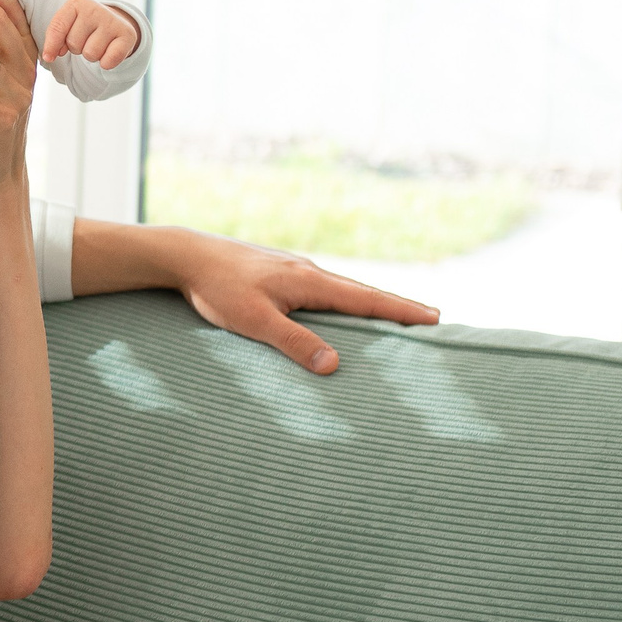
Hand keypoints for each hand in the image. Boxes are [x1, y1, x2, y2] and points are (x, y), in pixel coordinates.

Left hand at [43, 0, 140, 69]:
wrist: (114, 24)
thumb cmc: (84, 27)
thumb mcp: (66, 26)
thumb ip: (53, 39)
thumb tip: (49, 56)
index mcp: (76, 4)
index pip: (57, 28)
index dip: (51, 46)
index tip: (49, 56)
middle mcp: (95, 8)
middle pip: (74, 44)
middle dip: (76, 48)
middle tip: (86, 40)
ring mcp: (112, 21)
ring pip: (90, 54)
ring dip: (91, 56)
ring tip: (98, 44)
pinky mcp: (127, 35)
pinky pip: (108, 61)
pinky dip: (106, 63)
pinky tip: (109, 52)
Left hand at [165, 231, 440, 374]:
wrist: (185, 256)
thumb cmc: (217, 289)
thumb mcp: (255, 321)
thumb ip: (294, 342)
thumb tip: (335, 366)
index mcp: (310, 281)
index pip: (368, 299)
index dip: (402, 311)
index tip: (436, 318)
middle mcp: (309, 271)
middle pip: (361, 292)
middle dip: (395, 307)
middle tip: (430, 319)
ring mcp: (293, 270)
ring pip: (340, 290)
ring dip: (368, 303)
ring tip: (393, 318)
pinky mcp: (277, 273)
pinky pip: (320, 290)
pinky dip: (341, 301)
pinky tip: (338, 310)